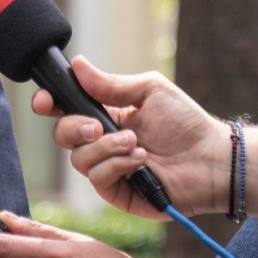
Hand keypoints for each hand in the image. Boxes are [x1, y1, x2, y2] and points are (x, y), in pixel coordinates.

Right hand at [31, 56, 252, 218]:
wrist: (212, 159)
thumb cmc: (186, 123)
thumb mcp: (149, 91)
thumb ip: (111, 83)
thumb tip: (78, 65)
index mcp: (106, 114)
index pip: (66, 109)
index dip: (49, 104)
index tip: (45, 101)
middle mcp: (102, 142)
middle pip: (63, 135)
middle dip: (75, 127)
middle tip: (99, 124)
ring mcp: (108, 168)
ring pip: (78, 159)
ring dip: (105, 147)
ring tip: (135, 142)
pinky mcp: (117, 191)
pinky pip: (97, 178)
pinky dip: (116, 165)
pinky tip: (140, 159)